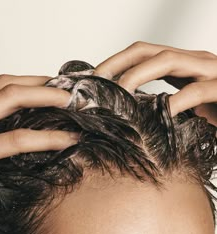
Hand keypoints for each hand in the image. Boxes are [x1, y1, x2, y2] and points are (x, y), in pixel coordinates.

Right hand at [0, 74, 77, 169]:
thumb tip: (31, 126)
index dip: (31, 82)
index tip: (57, 87)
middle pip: (6, 85)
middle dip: (43, 85)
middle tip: (72, 94)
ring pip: (10, 99)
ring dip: (48, 98)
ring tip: (74, 108)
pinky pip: (14, 140)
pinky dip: (45, 137)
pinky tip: (66, 140)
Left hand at [94, 41, 216, 126]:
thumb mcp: (184, 108)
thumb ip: (162, 106)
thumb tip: (133, 116)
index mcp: (182, 65)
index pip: (143, 53)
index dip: (116, 62)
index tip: (94, 79)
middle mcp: (194, 61)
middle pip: (149, 50)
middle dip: (118, 63)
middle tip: (97, 83)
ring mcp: (210, 71)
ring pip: (169, 60)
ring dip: (139, 75)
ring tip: (119, 94)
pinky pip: (197, 91)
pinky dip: (176, 101)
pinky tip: (161, 113)